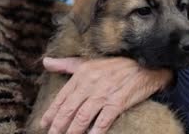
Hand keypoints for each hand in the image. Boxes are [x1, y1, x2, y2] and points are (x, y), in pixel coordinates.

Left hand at [40, 57, 173, 133]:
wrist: (145, 63)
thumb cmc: (114, 65)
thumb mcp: (88, 62)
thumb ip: (66, 64)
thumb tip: (45, 62)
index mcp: (82, 73)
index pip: (62, 96)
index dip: (51, 112)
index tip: (43, 124)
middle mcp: (91, 83)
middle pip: (69, 108)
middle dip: (58, 125)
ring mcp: (104, 93)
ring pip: (83, 116)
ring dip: (73, 131)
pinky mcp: (118, 101)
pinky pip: (103, 119)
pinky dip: (95, 130)